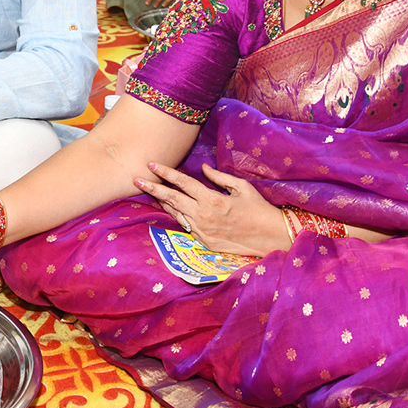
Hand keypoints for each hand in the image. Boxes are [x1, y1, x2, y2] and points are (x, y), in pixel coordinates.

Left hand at [134, 161, 289, 256]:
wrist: (271, 238)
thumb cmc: (259, 210)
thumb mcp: (242, 188)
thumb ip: (219, 178)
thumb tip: (204, 168)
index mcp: (212, 200)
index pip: (183, 183)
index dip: (166, 173)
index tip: (152, 165)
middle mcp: (204, 216)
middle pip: (172, 199)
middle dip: (152, 188)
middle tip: (136, 179)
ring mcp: (202, 231)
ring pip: (175, 214)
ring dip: (162, 202)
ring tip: (149, 192)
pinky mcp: (204, 242)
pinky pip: (185, 226)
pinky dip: (177, 215)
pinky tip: (169, 208)